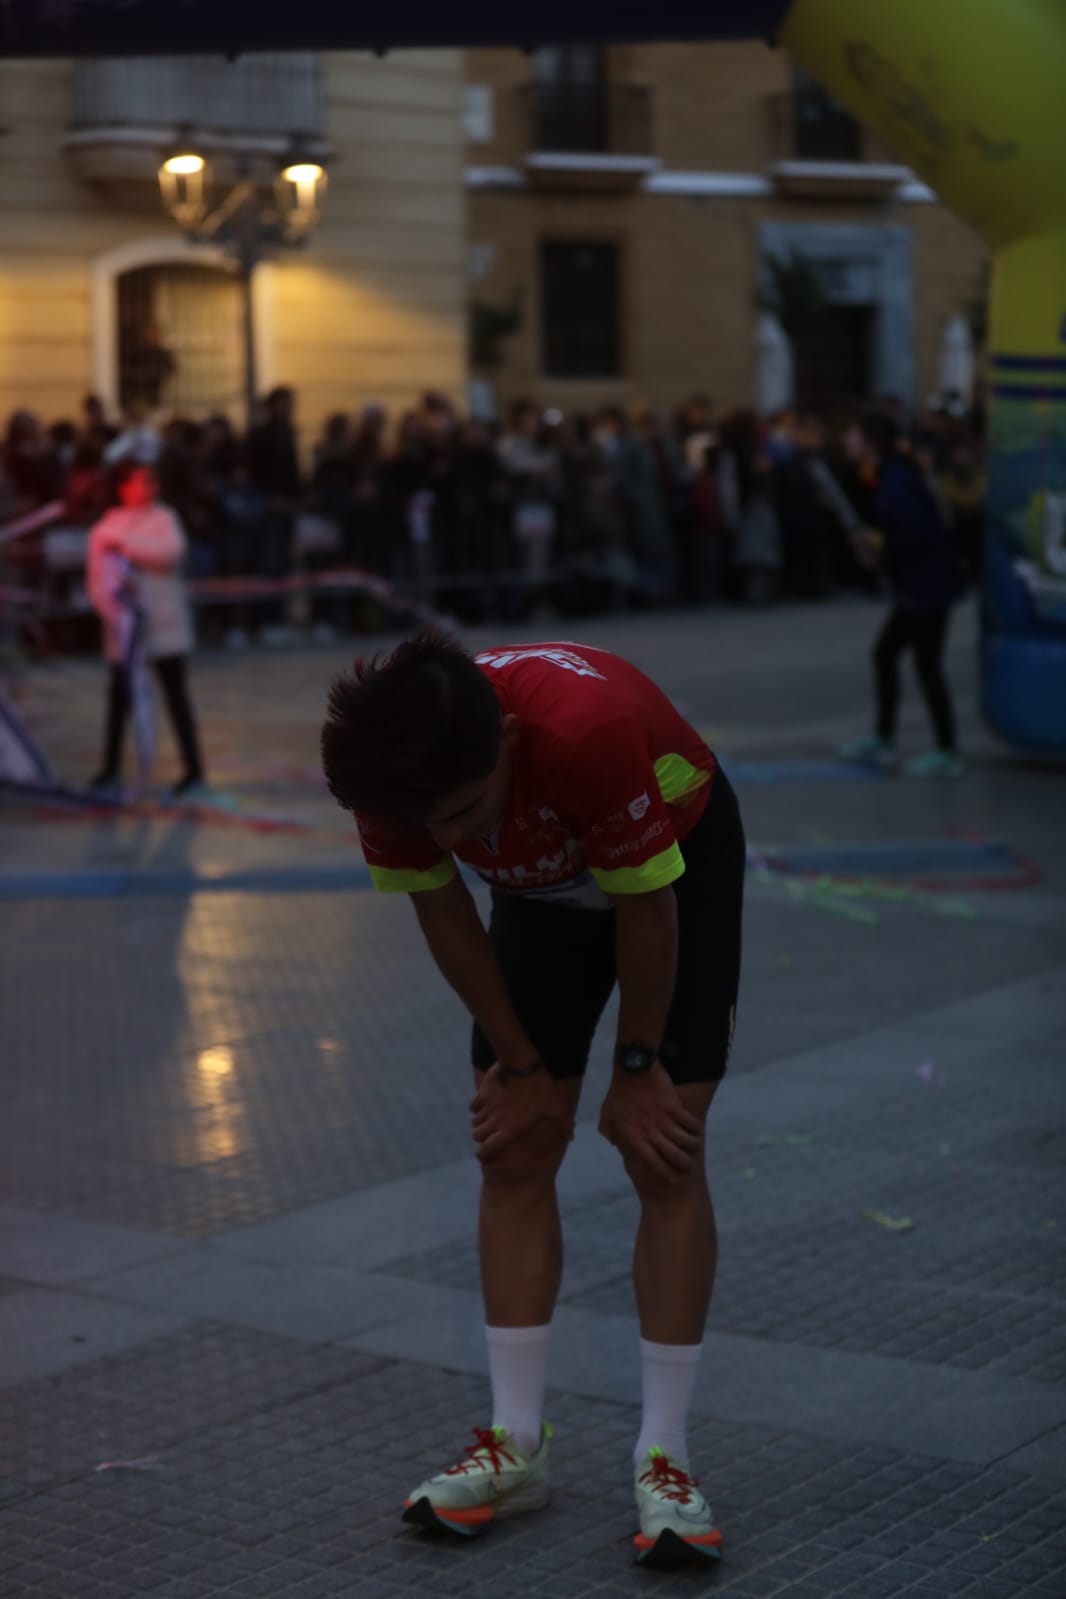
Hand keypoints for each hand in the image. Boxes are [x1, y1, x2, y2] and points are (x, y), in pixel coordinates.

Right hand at [470, 1063, 573, 1164]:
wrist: (524, 1062)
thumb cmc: (542, 1086)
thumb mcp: (557, 1106)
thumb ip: (564, 1124)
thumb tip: (571, 1138)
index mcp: (510, 1128)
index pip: (487, 1149)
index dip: (483, 1155)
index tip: (485, 1156)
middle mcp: (495, 1120)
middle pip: (477, 1135)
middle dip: (481, 1137)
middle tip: (489, 1135)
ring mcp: (487, 1105)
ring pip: (475, 1121)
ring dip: (480, 1122)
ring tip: (489, 1119)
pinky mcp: (483, 1092)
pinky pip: (473, 1105)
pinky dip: (477, 1107)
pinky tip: (485, 1104)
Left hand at [598, 1064, 702, 1185]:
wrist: (633, 1068)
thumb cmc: (619, 1090)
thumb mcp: (608, 1112)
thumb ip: (609, 1130)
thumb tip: (613, 1144)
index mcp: (634, 1136)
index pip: (652, 1162)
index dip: (664, 1173)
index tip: (672, 1178)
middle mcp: (650, 1132)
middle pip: (673, 1156)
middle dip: (683, 1164)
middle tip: (689, 1165)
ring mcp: (663, 1120)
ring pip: (685, 1141)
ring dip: (693, 1145)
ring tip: (696, 1145)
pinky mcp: (674, 1107)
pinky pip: (690, 1123)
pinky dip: (696, 1128)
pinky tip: (697, 1129)